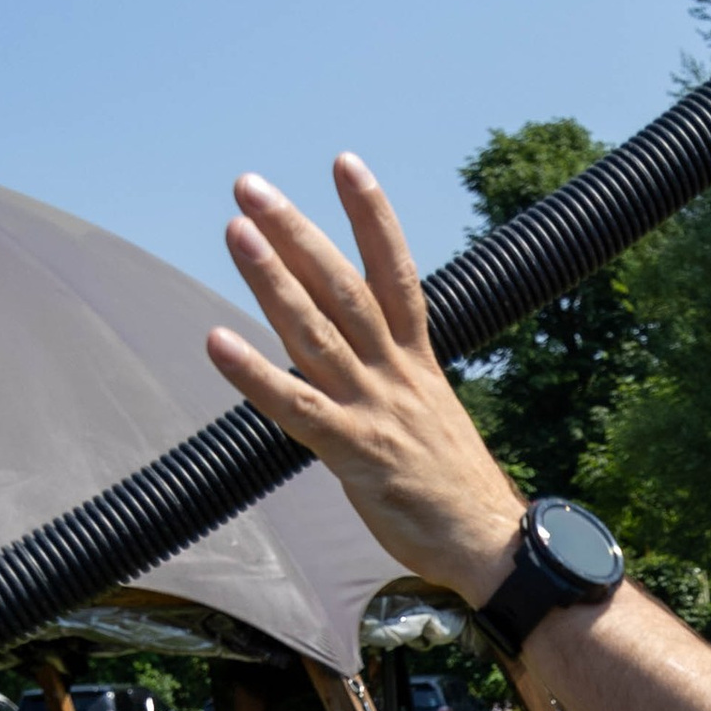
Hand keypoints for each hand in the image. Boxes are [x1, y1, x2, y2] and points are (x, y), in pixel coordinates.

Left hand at [207, 156, 525, 604]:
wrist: (493, 546)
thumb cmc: (455, 489)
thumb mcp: (428, 418)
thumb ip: (389, 382)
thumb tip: (348, 356)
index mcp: (417, 362)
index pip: (396, 272)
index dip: (372, 216)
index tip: (345, 164)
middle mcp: (396, 374)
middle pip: (343, 287)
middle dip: (296, 232)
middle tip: (251, 186)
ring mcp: (376, 411)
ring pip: (317, 332)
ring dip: (273, 280)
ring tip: (236, 232)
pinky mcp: (356, 455)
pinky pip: (297, 408)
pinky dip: (255, 374)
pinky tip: (216, 342)